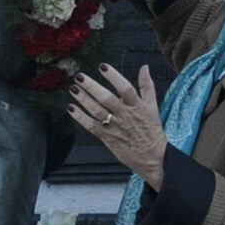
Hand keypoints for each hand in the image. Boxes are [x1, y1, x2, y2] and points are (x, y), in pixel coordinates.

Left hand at [71, 63, 166, 182]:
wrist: (153, 157)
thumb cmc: (152, 131)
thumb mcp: (153, 106)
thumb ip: (147, 85)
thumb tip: (144, 67)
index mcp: (138, 106)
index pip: (126, 89)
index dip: (114, 77)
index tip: (103, 67)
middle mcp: (125, 115)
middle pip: (107, 99)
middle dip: (92, 87)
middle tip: (79, 77)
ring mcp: (115, 127)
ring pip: (97, 111)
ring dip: (84, 100)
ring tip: (73, 89)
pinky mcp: (107, 138)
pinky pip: (92, 126)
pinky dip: (80, 118)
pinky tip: (71, 108)